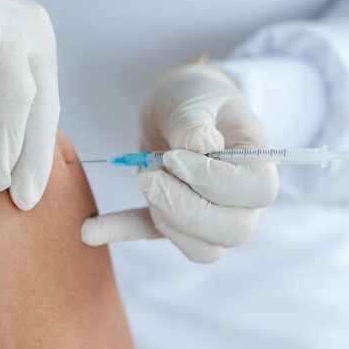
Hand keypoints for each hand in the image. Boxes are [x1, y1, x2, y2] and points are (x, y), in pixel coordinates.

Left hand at [81, 63, 278, 262]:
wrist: (180, 107)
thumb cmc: (197, 99)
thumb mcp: (194, 100)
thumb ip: (194, 123)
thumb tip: (199, 147)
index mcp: (258, 165)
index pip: (257, 192)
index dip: (215, 182)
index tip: (175, 157)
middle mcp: (243, 201)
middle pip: (232, 231)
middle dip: (184, 208)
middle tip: (149, 176)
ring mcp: (212, 217)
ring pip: (201, 248)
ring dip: (164, 220)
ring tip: (143, 179)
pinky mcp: (175, 220)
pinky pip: (153, 236)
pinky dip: (122, 232)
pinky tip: (90, 230)